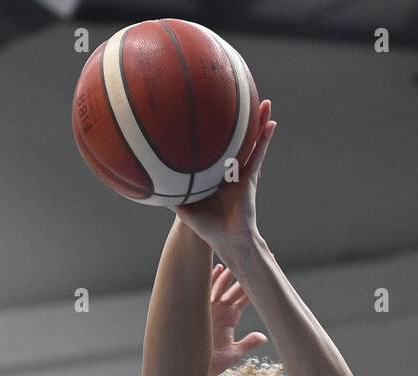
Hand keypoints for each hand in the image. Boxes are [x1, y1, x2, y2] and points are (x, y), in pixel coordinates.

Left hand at [175, 100, 275, 257]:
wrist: (225, 238)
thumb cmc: (205, 225)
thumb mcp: (182, 206)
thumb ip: (168, 191)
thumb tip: (145, 178)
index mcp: (214, 172)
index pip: (215, 146)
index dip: (215, 129)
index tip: (211, 109)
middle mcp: (229, 168)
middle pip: (235, 137)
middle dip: (239, 118)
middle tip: (240, 94)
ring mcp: (241, 171)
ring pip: (251, 141)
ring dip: (258, 122)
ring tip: (265, 102)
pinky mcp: (250, 178)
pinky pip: (258, 154)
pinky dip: (265, 140)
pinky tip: (271, 124)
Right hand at [208, 263, 264, 375]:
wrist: (190, 368)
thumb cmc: (212, 363)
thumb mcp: (233, 353)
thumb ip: (247, 343)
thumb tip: (264, 337)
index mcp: (231, 317)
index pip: (247, 296)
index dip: (258, 284)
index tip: (268, 272)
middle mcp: (221, 309)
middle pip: (236, 286)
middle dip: (246, 272)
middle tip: (257, 257)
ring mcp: (209, 306)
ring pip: (221, 285)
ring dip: (230, 273)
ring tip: (238, 257)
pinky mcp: (198, 308)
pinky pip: (205, 290)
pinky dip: (211, 279)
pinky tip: (218, 267)